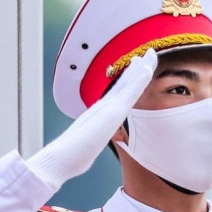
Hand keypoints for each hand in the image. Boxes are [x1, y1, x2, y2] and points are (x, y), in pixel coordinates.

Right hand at [26, 49, 157, 189]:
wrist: (60, 159)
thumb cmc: (71, 158)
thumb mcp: (88, 148)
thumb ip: (92, 144)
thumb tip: (87, 152)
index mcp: (100, 114)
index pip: (118, 94)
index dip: (129, 80)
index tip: (138, 68)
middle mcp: (104, 106)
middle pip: (124, 82)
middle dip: (137, 67)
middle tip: (148, 53)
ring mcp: (108, 107)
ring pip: (128, 82)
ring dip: (141, 67)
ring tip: (152, 53)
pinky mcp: (112, 112)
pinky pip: (130, 92)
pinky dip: (139, 79)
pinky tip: (147, 69)